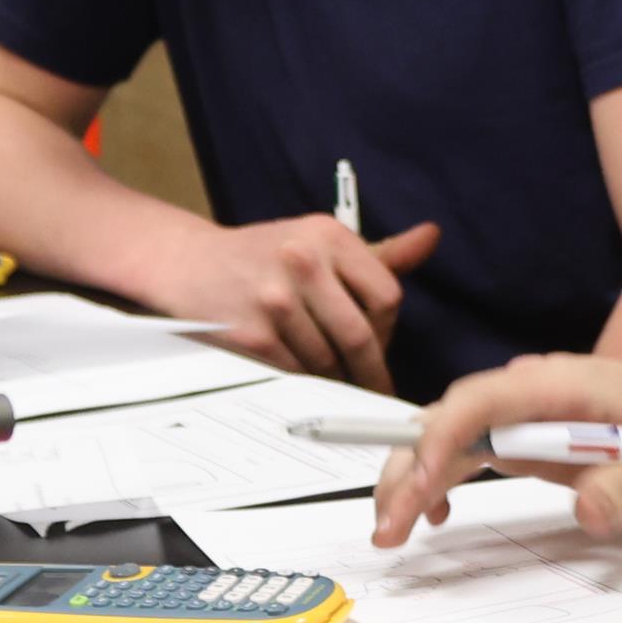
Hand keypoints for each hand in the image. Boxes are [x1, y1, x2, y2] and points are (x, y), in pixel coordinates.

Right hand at [167, 217, 438, 394]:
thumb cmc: (263, 255)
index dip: (388, 330)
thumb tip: (430, 237)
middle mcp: (302, 261)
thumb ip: (379, 252)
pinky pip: (295, 373)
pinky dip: (304, 382)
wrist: (190, 264)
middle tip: (374, 387)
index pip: (387, 296)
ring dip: (335, 379)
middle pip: (360, 334)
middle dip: (370, 370)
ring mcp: (274, 299)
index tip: (381, 346)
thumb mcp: (320, 241)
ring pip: (328, 360)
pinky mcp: (251, 333)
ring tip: (332, 379)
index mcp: (329, 235)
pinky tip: (302, 376)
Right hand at [370, 351, 621, 546]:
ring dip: (413, 477)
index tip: (422, 488)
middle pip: (448, 418)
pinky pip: (468, 449)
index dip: (442, 440)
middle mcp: (528, 389)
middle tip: (388, 528)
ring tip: (391, 530)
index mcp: (556, 384)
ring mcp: (523, 411)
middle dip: (409, 467)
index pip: (479, 402)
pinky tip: (435, 511)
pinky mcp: (524, 433)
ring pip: (448, 434)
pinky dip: (441, 477)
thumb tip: (587, 511)